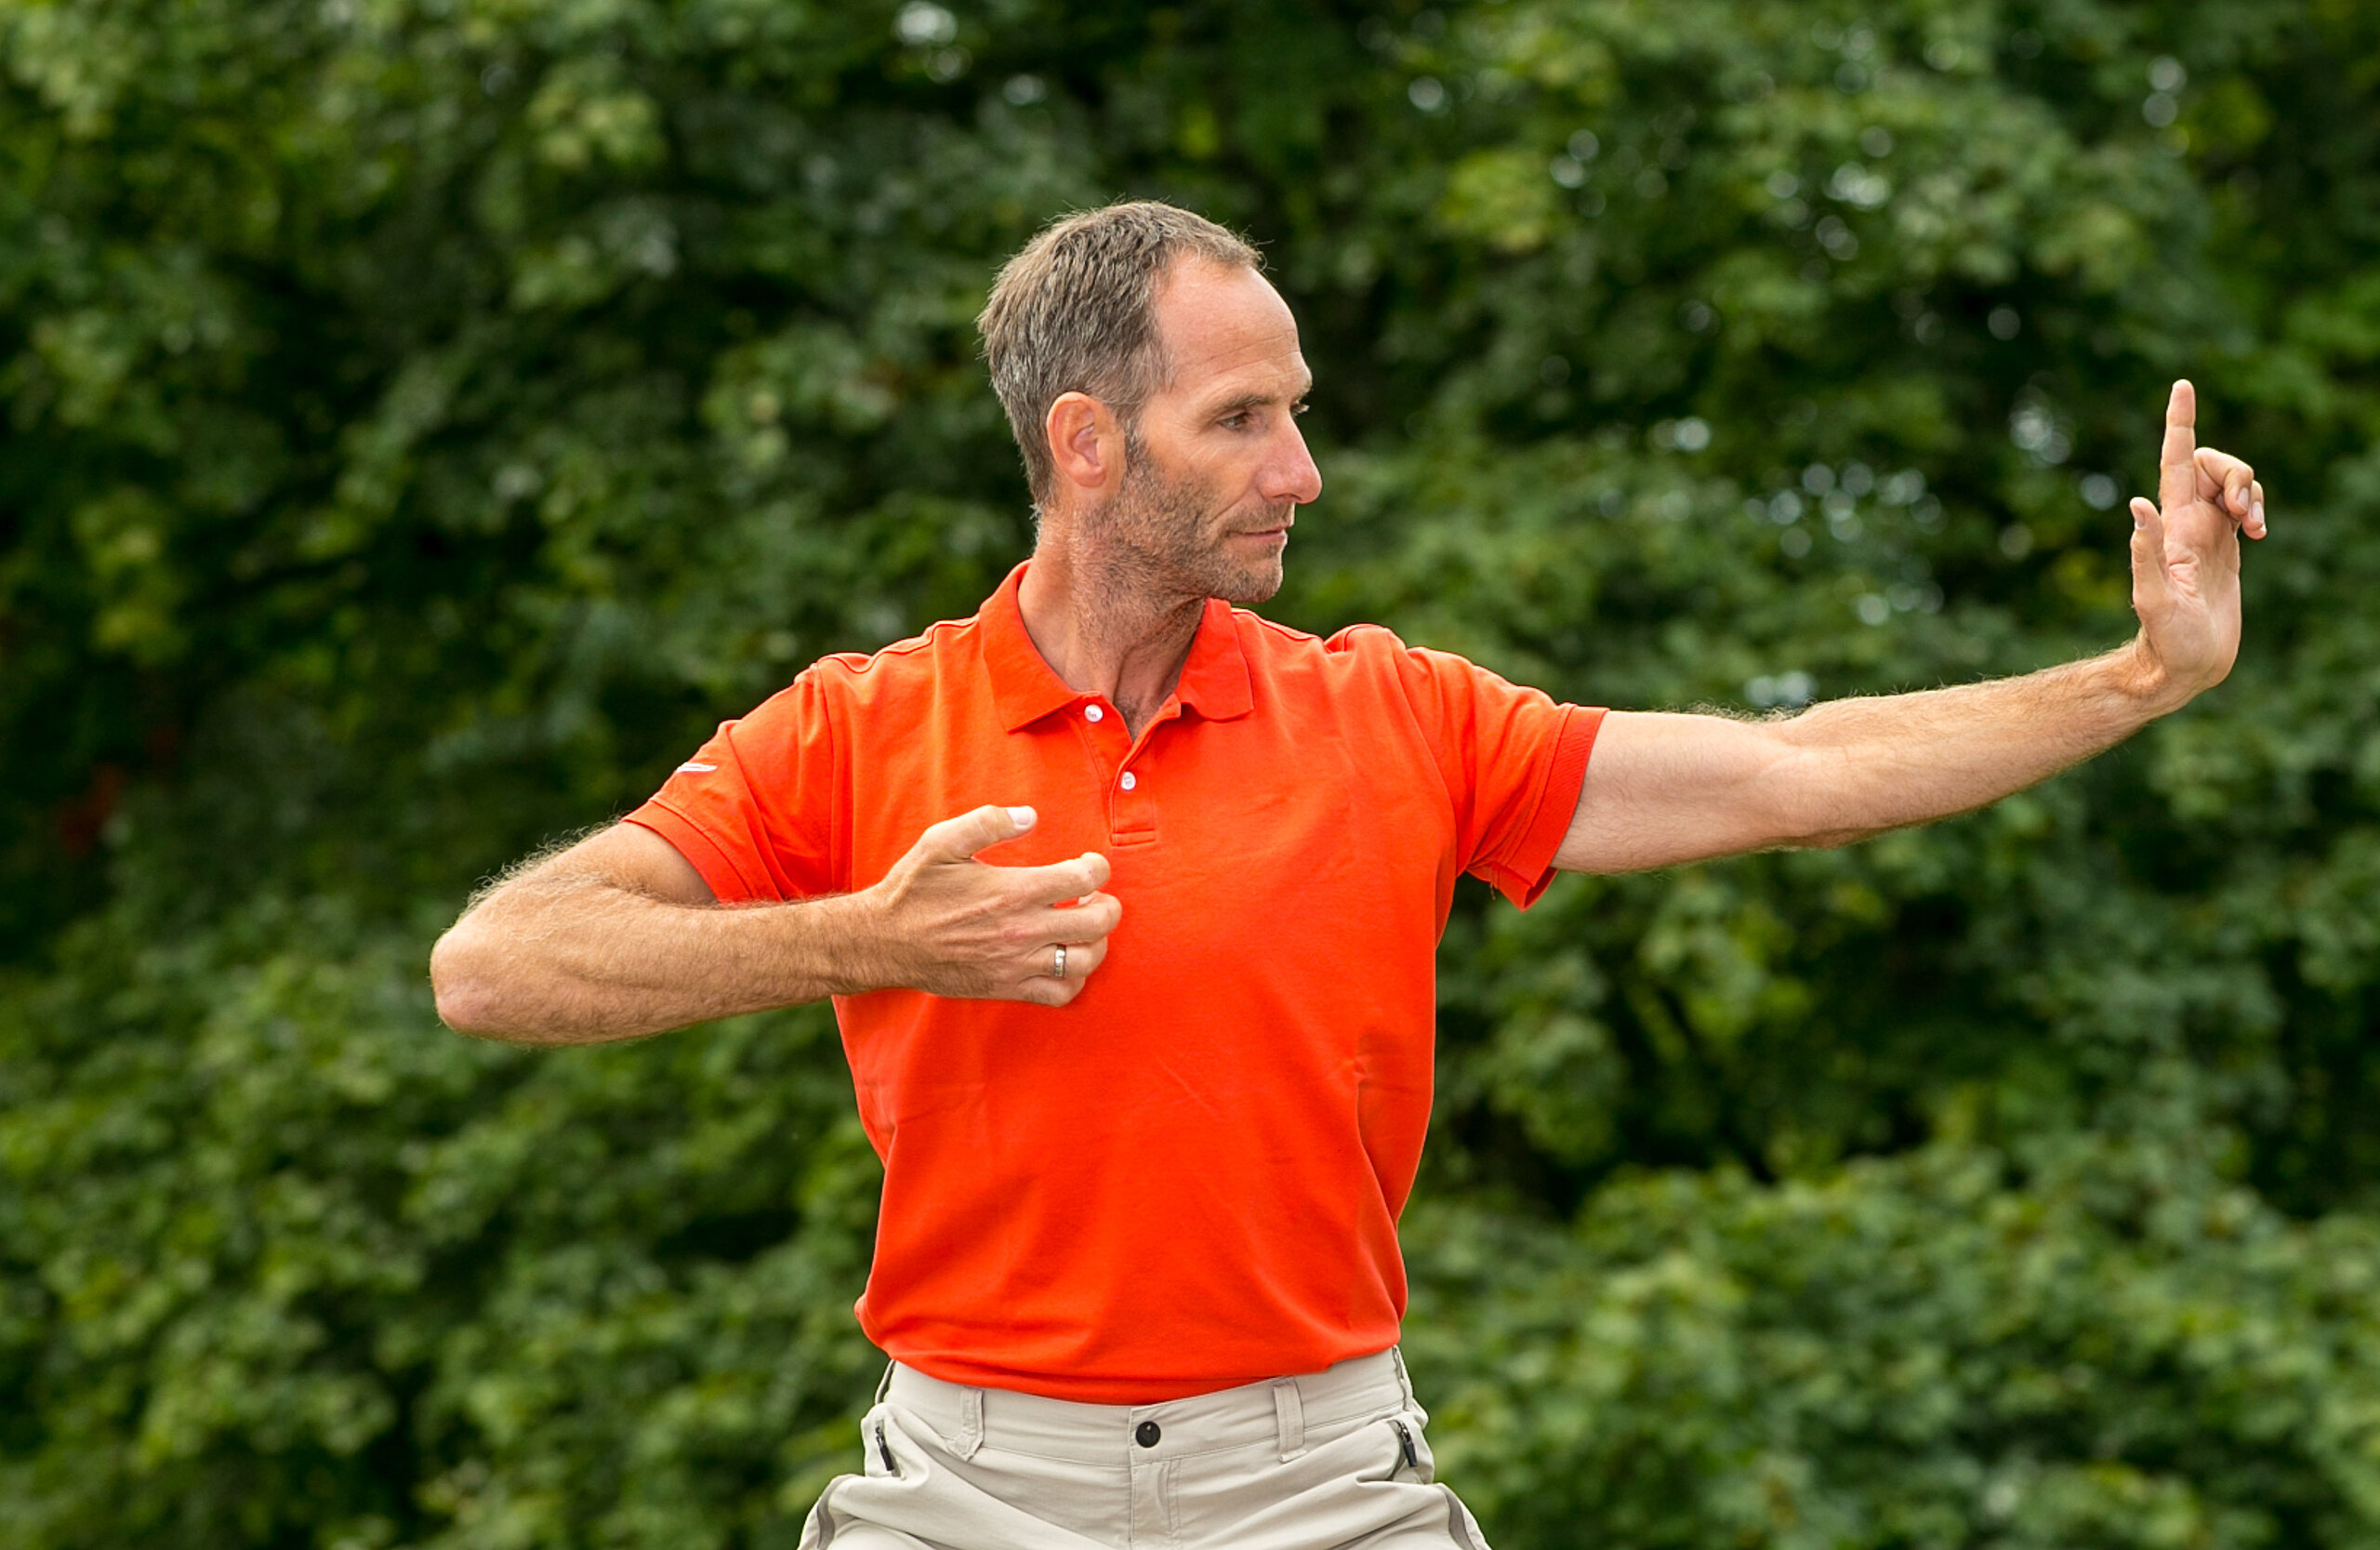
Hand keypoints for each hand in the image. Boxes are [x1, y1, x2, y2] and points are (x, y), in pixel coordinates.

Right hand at [857, 805, 1118, 1005]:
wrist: (885, 941)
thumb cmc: (914, 889)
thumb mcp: (942, 842)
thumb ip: (988, 822)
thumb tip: (1030, 816)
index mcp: (1013, 891)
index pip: (1084, 879)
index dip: (1098, 866)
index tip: (1088, 863)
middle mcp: (1022, 931)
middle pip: (1098, 922)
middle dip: (1108, 905)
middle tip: (1094, 895)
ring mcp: (1017, 964)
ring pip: (1087, 961)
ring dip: (1097, 941)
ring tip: (1083, 926)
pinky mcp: (1008, 987)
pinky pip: (1062, 993)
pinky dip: (1076, 978)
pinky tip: (1065, 958)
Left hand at [2127, 379, 2265, 706]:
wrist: (2185, 667)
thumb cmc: (2166, 640)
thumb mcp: (2153, 598)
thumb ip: (2146, 553)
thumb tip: (2137, 505)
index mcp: (2171, 527)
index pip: (2175, 462)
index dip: (2179, 423)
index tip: (2182, 386)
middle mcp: (2187, 523)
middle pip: (2213, 463)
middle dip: (2237, 471)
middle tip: (2243, 512)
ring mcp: (2207, 533)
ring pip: (2234, 482)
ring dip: (2253, 490)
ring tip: (2254, 527)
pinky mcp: (2227, 548)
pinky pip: (2247, 506)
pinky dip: (2260, 507)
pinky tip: (2260, 534)